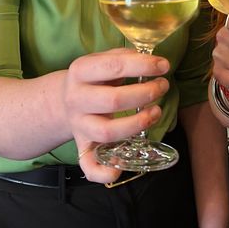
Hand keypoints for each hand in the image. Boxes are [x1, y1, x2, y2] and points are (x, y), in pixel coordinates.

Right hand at [63, 48, 169, 182]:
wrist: (64, 99)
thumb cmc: (94, 77)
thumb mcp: (102, 59)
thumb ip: (124, 57)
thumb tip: (152, 61)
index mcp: (80, 71)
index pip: (114, 66)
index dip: (143, 66)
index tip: (164, 66)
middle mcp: (76, 99)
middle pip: (112, 101)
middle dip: (144, 94)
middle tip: (162, 87)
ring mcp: (78, 125)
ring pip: (106, 132)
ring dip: (137, 124)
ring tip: (156, 112)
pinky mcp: (81, 146)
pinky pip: (88, 164)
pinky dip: (103, 172)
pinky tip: (120, 169)